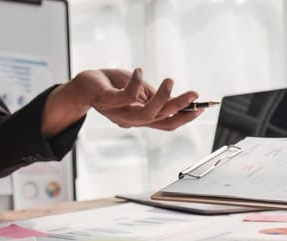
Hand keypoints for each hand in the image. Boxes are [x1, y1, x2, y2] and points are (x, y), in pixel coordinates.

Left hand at [81, 68, 200, 129]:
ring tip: (170, 81)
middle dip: (180, 108)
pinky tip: (140, 71)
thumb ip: (153, 96)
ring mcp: (119, 112)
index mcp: (140, 118)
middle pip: (161, 119)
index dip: (185, 118)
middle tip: (194, 95)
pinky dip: (135, 84)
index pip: (166, 123)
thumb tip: (175, 95)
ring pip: (146, 113)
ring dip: (161, 98)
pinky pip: (124, 97)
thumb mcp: (137, 91)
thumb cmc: (111, 87)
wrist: (84, 85)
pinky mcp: (107, 101)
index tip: (202, 107)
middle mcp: (131, 120)